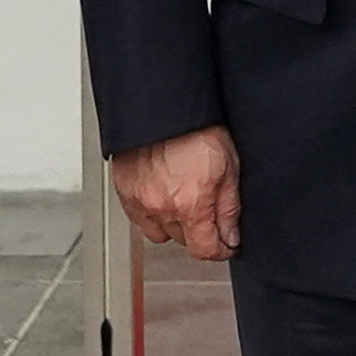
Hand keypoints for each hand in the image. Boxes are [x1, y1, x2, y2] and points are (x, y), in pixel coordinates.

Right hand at [112, 124, 242, 263]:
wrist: (166, 105)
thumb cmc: (198, 128)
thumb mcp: (229, 167)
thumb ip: (230, 208)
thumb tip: (231, 236)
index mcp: (191, 203)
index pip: (204, 250)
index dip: (220, 250)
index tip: (226, 244)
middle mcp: (162, 207)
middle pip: (183, 241)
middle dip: (200, 232)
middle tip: (209, 212)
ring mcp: (140, 200)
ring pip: (160, 233)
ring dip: (175, 225)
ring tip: (184, 202)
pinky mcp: (125, 190)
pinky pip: (139, 219)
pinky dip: (152, 215)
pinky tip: (164, 197)